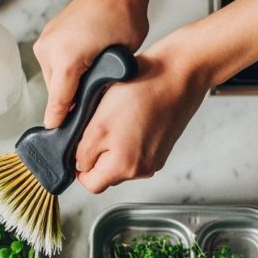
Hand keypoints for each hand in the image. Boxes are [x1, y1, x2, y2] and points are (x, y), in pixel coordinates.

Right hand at [34, 0, 166, 128]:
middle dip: (71, 101)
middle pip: (56, 92)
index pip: (58, 103)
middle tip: (91, 103)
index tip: (57, 138)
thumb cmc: (123, 17)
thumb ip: (95, 88)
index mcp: (65, 59)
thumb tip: (83, 110)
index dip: (60, 123)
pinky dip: (67, 70)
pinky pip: (54, 64)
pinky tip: (85, 65)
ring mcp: (46, 42)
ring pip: (55, 79)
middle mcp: (49, 50)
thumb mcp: (116, 62)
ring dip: (69, 85)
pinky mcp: (48, 37)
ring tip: (91, 78)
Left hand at [74, 38, 210, 193]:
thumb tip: (79, 166)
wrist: (180, 73)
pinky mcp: (162, 147)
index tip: (78, 147)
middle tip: (97, 127)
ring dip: (113, 146)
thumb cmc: (142, 91)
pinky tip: (131, 117)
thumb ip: (84, 151)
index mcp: (126, 167)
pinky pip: (137, 151)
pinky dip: (129, 139)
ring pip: (121, 162)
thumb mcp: (98, 123)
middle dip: (97, 154)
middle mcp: (143, 169)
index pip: (92, 184)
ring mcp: (155, 159)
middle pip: (107, 175)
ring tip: (116, 119)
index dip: (79, 167)